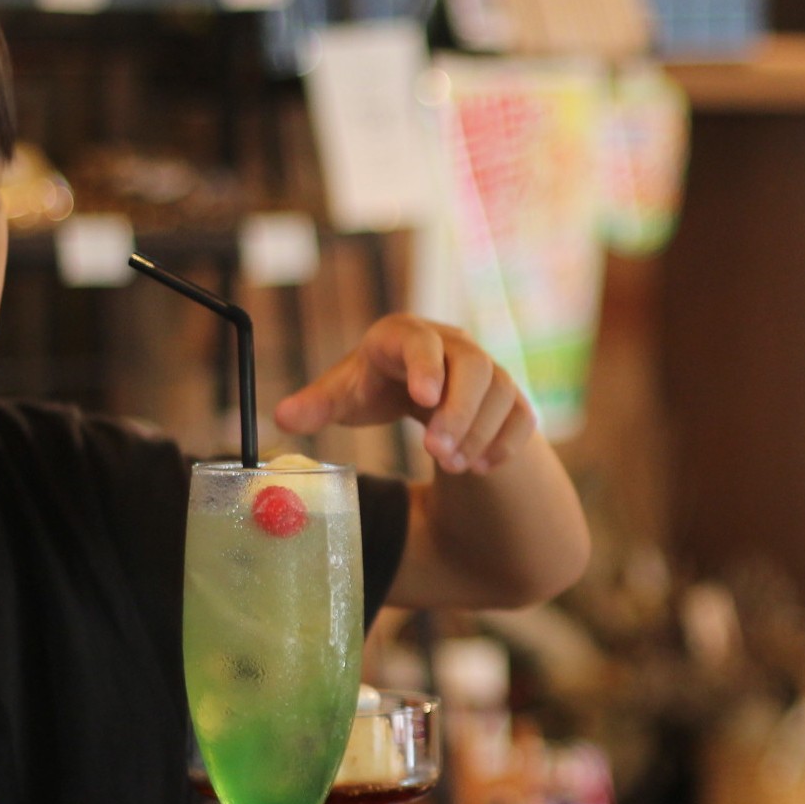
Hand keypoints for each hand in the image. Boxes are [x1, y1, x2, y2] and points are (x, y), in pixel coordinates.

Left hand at [274, 315, 537, 475]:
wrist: (426, 387)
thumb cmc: (379, 386)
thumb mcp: (346, 392)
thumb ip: (317, 404)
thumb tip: (281, 418)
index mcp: (407, 337)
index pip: (422, 341)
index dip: (426, 366)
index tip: (423, 399)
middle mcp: (455, 347)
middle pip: (475, 368)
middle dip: (460, 413)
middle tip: (438, 454)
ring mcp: (490, 371)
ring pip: (503, 394)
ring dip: (479, 434)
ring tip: (452, 465)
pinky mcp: (511, 398)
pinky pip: (523, 417)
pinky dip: (505, 444)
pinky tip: (481, 466)